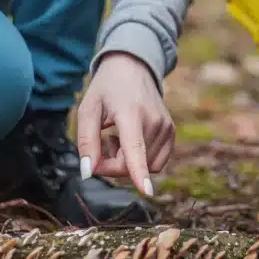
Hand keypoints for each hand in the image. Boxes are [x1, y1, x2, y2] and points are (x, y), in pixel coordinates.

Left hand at [76, 52, 174, 196]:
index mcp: (131, 114)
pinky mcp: (171, 132)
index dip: (139, 172)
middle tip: (101, 144)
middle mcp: (154, 121)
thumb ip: (87, 143)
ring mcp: (166, 127)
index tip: (147, 192)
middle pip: (132, 165)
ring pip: (144, 166)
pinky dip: (141, 160)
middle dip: (112, 165)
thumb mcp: (88, 110)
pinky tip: (131, 140)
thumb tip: (88, 173)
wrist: (133, 67)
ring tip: (116, 137)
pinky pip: (156, 162)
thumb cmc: (106, 88)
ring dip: (126, 162)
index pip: (135, 148)